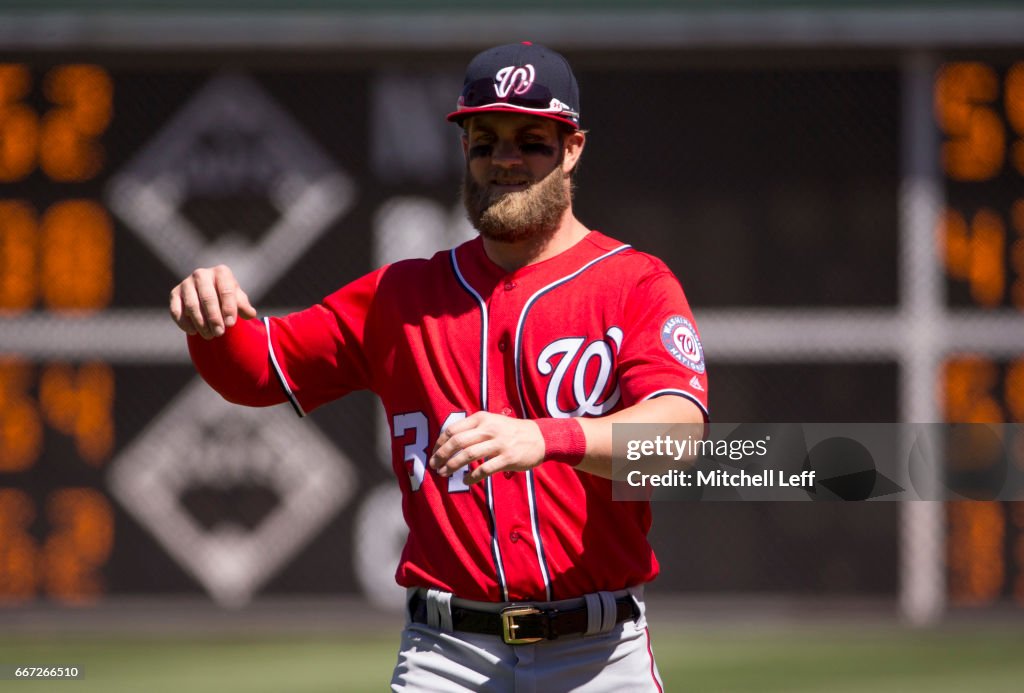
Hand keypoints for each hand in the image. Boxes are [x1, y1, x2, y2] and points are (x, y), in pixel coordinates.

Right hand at [169, 265, 256, 338]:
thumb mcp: (238, 300)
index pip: (226, 290)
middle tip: (220, 333)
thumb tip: (250, 313)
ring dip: (201, 323)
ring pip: (192, 305)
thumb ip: (244, 306)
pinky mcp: (174, 294)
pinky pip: (176, 310)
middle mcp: (201, 274)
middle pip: (207, 297)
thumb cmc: (227, 298)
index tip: (231, 324)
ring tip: (210, 335)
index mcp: (221, 272)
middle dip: (214, 318)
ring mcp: (186, 283)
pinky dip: (184, 323)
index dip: (229, 308)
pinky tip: (194, 332)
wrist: (210, 295)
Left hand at [430, 411, 545, 484]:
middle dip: (441, 456)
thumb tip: (448, 443)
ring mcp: (498, 443)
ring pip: (467, 456)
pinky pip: (483, 469)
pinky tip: (465, 481)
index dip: (439, 443)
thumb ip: (473, 428)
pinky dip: (471, 477)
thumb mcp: (492, 421)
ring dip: (452, 467)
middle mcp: (488, 429)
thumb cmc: (511, 431)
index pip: (452, 430)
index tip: (433, 453)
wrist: (540, 437)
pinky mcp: (507, 458)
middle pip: (457, 442)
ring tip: (444, 474)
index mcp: (481, 418)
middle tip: (434, 466)